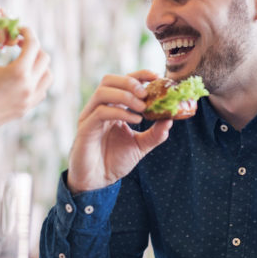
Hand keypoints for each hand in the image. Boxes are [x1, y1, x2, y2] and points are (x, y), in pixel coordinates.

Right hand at [0, 26, 51, 136]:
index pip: (33, 44)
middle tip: (18, 44)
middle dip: (33, 47)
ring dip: (39, 64)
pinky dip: (37, 79)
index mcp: (18, 72)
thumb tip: (3, 33)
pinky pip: (42, 89)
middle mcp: (29, 86)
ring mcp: (30, 99)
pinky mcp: (27, 108)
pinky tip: (22, 78)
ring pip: (48, 74)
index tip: (18, 29)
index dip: (27, 32)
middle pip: (44, 57)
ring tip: (23, 60)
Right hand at [67, 70, 172, 192]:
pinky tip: (135, 120)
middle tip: (147, 93)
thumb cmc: (114, 161)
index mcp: (111, 107)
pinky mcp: (85, 128)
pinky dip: (120, 112)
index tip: (156, 76)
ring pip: (103, 92)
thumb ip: (155, 134)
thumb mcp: (140, 146)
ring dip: (126, 95)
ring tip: (143, 108)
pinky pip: (101, 112)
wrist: (97, 182)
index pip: (122, 82)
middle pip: (109, 80)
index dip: (139, 75)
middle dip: (130, 82)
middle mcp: (99, 108)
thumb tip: (171, 119)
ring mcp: (90, 117)